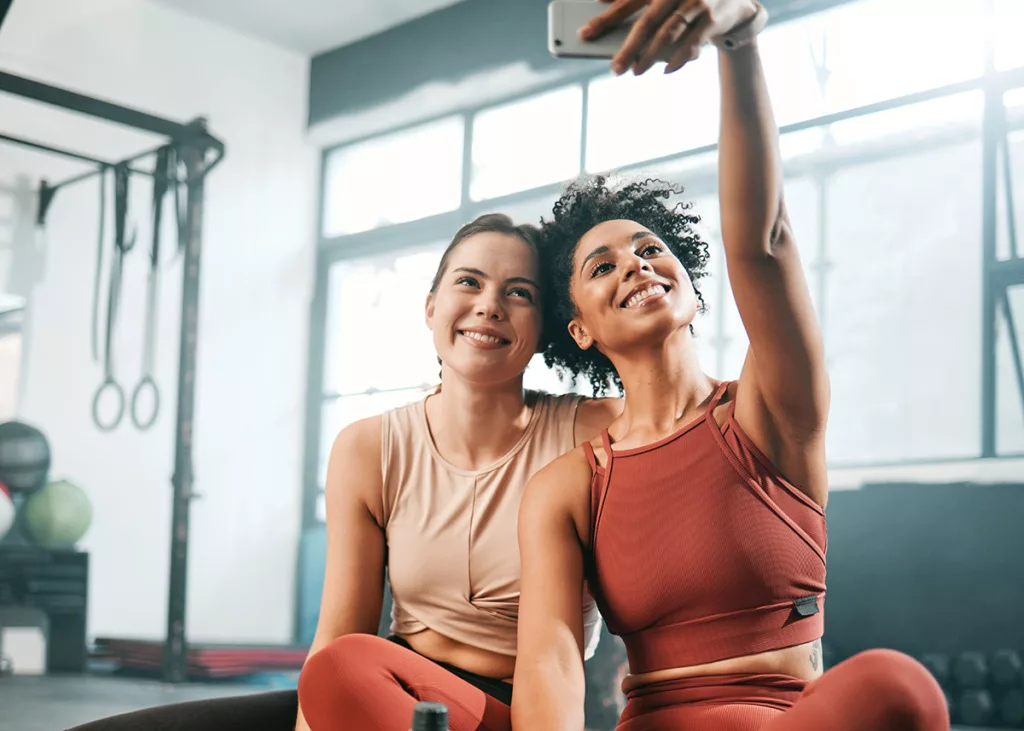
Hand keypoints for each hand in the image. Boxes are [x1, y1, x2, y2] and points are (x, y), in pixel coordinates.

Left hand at [580, 0, 758, 75]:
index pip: (627, 1)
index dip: (605, 18)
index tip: (584, 33)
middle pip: (647, 21)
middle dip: (628, 47)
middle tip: (614, 68)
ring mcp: (696, 4)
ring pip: (668, 33)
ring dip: (650, 55)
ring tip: (635, 71)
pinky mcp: (712, 19)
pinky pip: (692, 43)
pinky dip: (679, 58)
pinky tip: (666, 70)